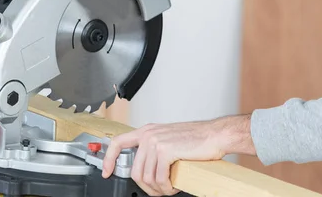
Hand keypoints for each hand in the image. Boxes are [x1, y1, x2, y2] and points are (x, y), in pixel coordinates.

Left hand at [101, 114, 254, 195]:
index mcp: (148, 131)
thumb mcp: (169, 139)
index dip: (109, 159)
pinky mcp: (165, 150)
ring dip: (159, 189)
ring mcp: (156, 142)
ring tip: (170, 187)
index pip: (118, 142)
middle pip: (135, 171)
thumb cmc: (197, 139)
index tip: (107, 172)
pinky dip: (167, 187)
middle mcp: (149, 135)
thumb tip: (146, 169)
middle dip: (146, 187)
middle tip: (159, 191)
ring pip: (147, 178)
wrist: (215, 135)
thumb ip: (154, 149)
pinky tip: (174, 185)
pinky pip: (159, 178)